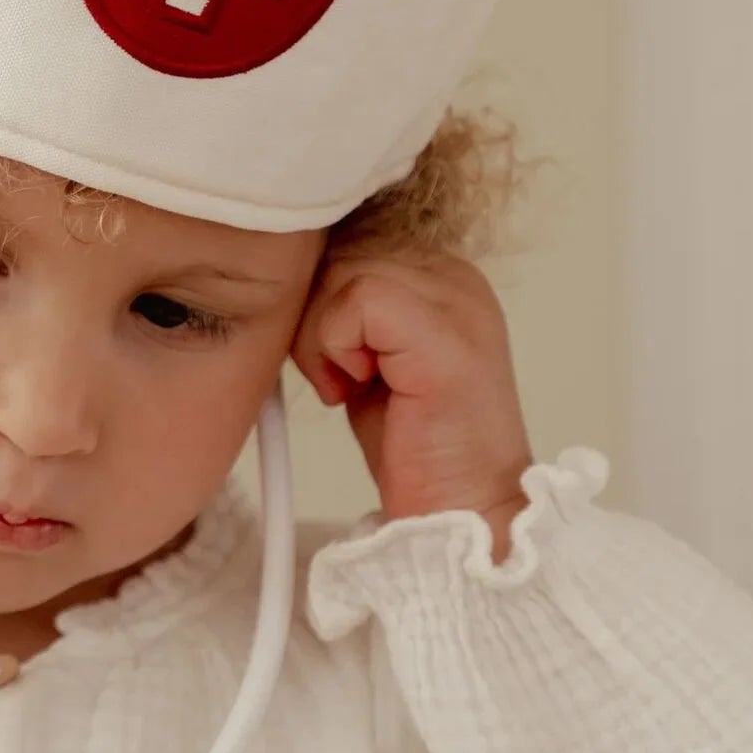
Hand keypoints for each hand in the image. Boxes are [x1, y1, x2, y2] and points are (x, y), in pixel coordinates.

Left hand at [290, 248, 534, 545]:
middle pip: (338, 252)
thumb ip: (346, 314)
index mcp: (442, 276)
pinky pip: (355, 299)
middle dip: (314, 318)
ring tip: (351, 386)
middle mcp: (456, 276)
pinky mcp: (444, 330)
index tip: (335, 358)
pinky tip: (358, 389)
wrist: (460, 510)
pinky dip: (335, 348)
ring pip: (340, 272)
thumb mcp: (371, 362)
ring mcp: (456, 299)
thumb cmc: (418, 450)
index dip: (319, 300)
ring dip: (321, 339)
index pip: (347, 243)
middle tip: (339, 378)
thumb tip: (291, 281)